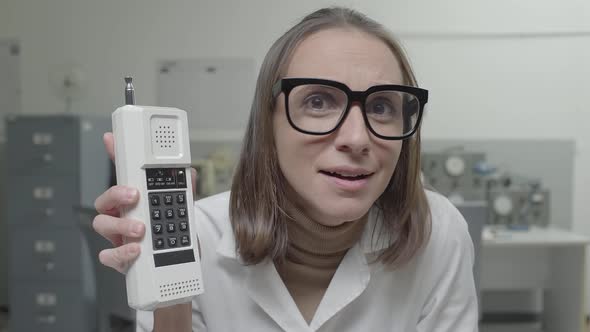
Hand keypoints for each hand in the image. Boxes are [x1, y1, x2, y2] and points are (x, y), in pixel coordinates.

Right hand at [93, 132, 197, 273]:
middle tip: (134, 196)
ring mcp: (118, 236)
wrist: (179, 264)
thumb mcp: (183, 209)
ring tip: (141, 229)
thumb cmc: (175, 234)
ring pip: (102, 224)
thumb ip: (185, 191)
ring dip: (121, 225)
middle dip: (116, 194)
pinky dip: (120, 252)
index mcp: (133, 200)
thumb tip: (190, 173)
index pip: (121, 174)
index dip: (113, 154)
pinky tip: (135, 250)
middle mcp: (121, 215)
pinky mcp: (120, 257)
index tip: (111, 139)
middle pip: (104, 198)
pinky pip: (108, 255)